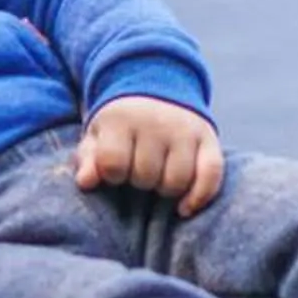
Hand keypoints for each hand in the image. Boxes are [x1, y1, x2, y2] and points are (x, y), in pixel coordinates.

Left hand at [74, 97, 224, 215]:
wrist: (156, 90)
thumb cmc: (121, 126)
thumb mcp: (97, 136)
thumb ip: (88, 160)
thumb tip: (86, 183)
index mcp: (123, 119)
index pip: (113, 163)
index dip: (112, 175)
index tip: (115, 169)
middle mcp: (157, 122)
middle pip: (146, 176)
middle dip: (139, 181)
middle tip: (138, 170)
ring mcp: (186, 130)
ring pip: (177, 181)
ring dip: (165, 189)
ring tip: (158, 177)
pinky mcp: (209, 138)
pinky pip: (211, 175)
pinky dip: (199, 196)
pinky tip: (183, 207)